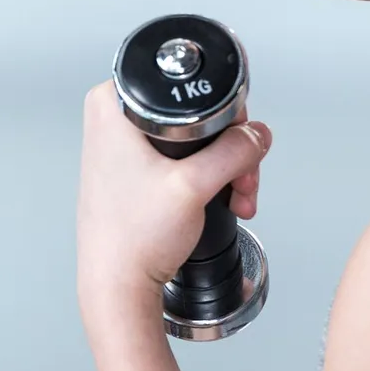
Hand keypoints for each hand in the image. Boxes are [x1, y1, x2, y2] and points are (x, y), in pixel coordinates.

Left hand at [76, 81, 270, 319]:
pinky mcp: (135, 171)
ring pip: (197, 141)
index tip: (235, 140)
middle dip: (231, 149)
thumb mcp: (194, 186)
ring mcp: (124, 148)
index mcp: (112, 105)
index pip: (185, 86)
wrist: (118, 285)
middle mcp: (113, 120)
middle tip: (241, 176)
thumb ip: (235, 153)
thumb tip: (257, 134)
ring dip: (227, 168)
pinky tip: (225, 200)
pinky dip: (210, 179)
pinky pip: (185, 161)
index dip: (223, 112)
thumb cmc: (131, 238)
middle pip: (198, 114)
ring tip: (237, 195)